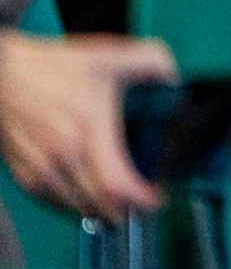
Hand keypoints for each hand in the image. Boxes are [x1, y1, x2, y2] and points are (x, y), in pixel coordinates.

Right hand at [0, 31, 175, 220]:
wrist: (2, 75)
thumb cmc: (52, 68)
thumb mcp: (108, 56)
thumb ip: (150, 61)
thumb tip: (174, 78)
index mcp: (88, 131)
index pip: (116, 185)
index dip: (141, 200)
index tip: (158, 198)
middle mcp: (62, 157)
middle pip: (99, 206)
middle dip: (127, 212)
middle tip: (145, 204)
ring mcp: (40, 170)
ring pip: (76, 209)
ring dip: (102, 211)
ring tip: (121, 204)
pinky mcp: (24, 176)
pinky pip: (54, 205)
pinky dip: (75, 206)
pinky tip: (89, 197)